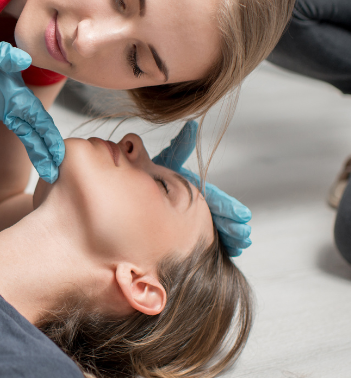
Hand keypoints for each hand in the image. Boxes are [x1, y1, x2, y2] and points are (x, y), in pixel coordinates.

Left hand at [153, 121, 250, 256]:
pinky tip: (231, 251)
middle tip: (243, 237)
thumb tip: (191, 126)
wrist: (133, 185)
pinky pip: (200, 237)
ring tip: (240, 245)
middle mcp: (196, 201)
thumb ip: (179, 147)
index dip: (228, 207)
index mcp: (193, 188)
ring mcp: (191, 214)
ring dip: (228, 236)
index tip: (243, 217)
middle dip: (231, 225)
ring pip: (212, 227)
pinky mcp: (184, 227)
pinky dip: (216, 242)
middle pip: (216, 214)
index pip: (214, 198)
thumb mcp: (162, 161)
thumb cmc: (147, 172)